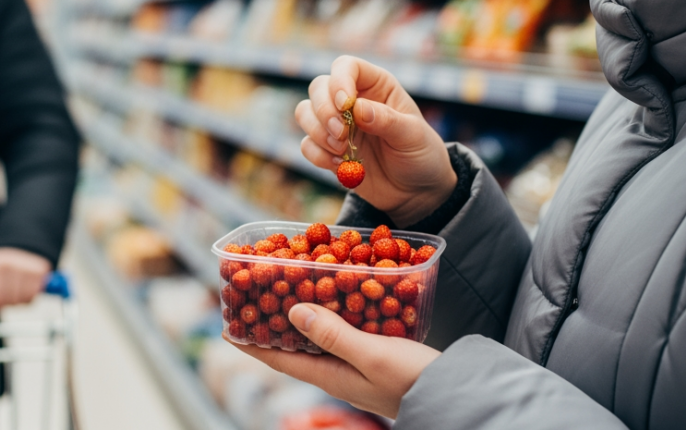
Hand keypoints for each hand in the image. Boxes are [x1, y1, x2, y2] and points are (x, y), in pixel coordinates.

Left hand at [0, 247, 50, 312]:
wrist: (21, 244)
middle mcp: (6, 265)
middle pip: (0, 300)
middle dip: (0, 302)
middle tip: (1, 297)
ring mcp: (23, 268)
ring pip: (16, 299)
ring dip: (15, 300)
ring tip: (13, 292)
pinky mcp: (39, 271)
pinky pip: (32, 295)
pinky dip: (29, 297)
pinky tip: (25, 290)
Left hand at [229, 303, 439, 417]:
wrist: (459, 396)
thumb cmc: (414, 379)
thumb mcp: (371, 355)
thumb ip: (333, 334)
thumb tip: (291, 312)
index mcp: (329, 376)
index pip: (278, 358)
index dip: (250, 342)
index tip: (226, 327)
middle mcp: (338, 371)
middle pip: (295, 344)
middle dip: (273, 321)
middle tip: (254, 296)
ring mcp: (358, 365)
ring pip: (320, 335)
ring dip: (302, 314)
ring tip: (287, 290)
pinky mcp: (377, 355)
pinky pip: (345, 330)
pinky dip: (335, 311)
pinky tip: (338, 294)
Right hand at [295, 56, 455, 225]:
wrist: (416, 191)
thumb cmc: (421, 154)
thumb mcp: (412, 135)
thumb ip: (386, 120)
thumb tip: (357, 108)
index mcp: (376, 86)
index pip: (346, 66)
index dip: (339, 80)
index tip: (345, 105)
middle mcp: (352, 100)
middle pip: (318, 87)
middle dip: (324, 111)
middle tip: (341, 134)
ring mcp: (337, 125)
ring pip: (304, 112)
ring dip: (317, 132)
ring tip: (341, 151)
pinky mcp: (328, 150)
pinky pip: (306, 144)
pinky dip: (318, 155)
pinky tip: (339, 165)